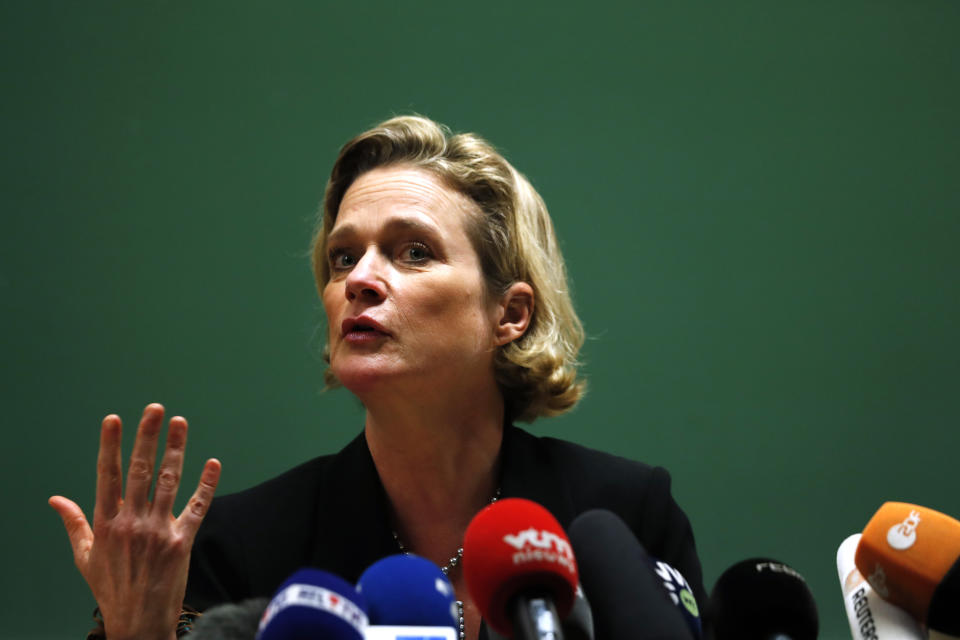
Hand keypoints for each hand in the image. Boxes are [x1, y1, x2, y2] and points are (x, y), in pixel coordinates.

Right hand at [49, 403, 220, 639]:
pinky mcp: (182, 542)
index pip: (107, 476)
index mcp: (106, 523)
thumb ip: (73, 523)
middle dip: (148, 437)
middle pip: (141, 471)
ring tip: (180, 423)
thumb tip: (55, 499)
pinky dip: (206, 485)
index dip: (111, 446)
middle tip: (155, 408)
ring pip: (170, 481)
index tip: (113, 419)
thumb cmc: (110, 587)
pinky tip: (213, 464)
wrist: (138, 622)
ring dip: (177, 450)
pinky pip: (197, 507)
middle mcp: (132, 523)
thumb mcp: (85, 557)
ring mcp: (159, 531)